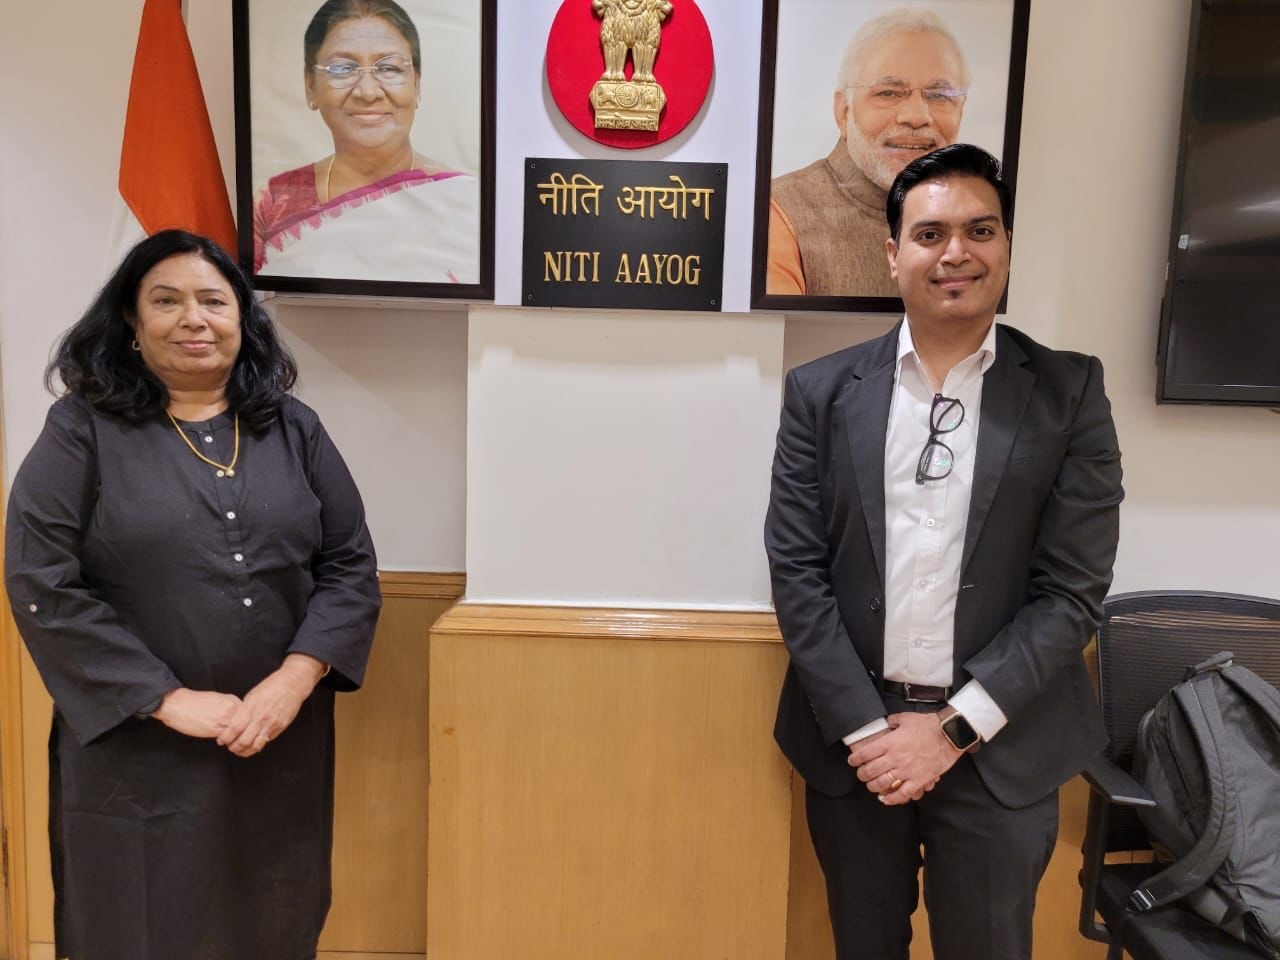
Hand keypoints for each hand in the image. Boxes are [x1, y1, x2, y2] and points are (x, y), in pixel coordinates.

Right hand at [152, 688, 243, 738]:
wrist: (177, 704)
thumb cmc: (194, 702)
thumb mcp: (217, 700)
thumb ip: (229, 708)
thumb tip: (236, 718)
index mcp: (232, 700)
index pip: (249, 714)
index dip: (247, 725)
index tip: (244, 731)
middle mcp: (232, 708)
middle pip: (248, 724)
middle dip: (246, 733)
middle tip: (241, 740)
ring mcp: (225, 718)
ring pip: (240, 732)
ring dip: (238, 739)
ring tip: (232, 743)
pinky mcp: (216, 728)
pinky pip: (228, 738)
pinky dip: (228, 742)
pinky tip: (221, 742)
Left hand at [217, 654, 327, 757]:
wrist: (292, 684)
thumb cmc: (272, 686)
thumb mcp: (252, 695)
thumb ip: (243, 710)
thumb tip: (234, 722)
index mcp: (251, 707)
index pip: (234, 729)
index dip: (225, 738)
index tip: (221, 740)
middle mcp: (261, 718)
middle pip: (243, 741)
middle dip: (233, 747)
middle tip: (229, 746)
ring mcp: (271, 724)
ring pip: (255, 746)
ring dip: (244, 751)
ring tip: (240, 749)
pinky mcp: (280, 728)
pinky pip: (266, 741)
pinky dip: (257, 745)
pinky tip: (253, 744)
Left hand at [846, 712, 962, 804]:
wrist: (948, 734)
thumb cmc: (927, 725)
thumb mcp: (905, 718)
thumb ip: (891, 722)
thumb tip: (885, 724)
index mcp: (889, 743)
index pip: (865, 754)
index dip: (855, 759)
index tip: (852, 761)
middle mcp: (895, 758)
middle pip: (870, 771)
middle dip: (861, 774)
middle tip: (860, 774)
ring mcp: (907, 771)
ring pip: (883, 784)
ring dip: (873, 787)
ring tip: (871, 786)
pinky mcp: (919, 780)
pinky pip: (902, 794)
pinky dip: (892, 799)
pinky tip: (886, 799)